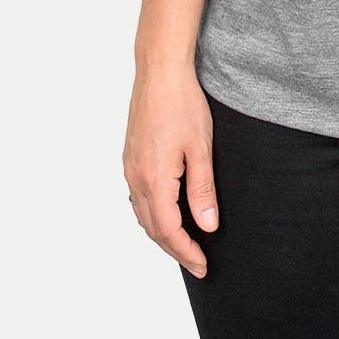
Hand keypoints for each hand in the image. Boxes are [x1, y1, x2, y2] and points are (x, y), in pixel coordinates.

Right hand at [123, 64, 218, 278]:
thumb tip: (208, 225)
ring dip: (161, 233)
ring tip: (183, 243)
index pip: (169, 230)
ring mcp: (130, 167)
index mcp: (154, 179)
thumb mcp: (200, 148)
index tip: (202, 265)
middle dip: (175, 249)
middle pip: (152, 228)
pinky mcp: (130, 157)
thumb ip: (202, 190)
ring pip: (142, 214)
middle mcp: (136, 178)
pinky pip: (137, 197)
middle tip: (196, 262)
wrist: (160, 72)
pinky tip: (164, 212)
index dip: (186, 251)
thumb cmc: (183, 104)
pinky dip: (151, 214)